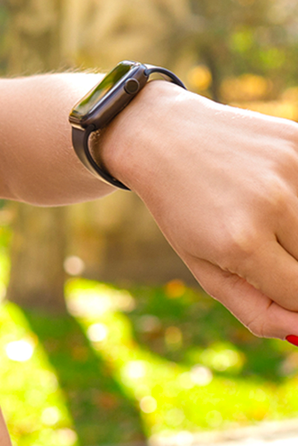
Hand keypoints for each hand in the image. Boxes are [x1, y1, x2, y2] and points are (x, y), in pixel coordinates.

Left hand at [102, 80, 297, 339]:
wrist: (160, 135)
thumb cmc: (181, 209)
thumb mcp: (204, 266)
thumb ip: (257, 309)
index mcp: (242, 243)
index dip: (290, 295)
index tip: (271, 277)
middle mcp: (272, 203)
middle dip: (292, 259)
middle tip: (263, 241)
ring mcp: (290, 167)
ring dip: (296, 228)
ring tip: (263, 213)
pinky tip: (273, 187)